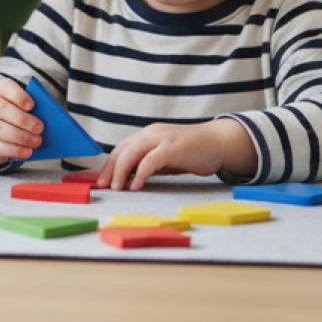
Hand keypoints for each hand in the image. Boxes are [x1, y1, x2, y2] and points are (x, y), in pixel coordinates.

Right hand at [0, 78, 41, 166]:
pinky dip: (15, 150)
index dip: (19, 96)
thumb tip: (45, 117)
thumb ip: (29, 108)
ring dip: (21, 137)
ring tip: (36, 141)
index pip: (5, 87)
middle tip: (40, 128)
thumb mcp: (17, 106)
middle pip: (1, 109)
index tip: (32, 105)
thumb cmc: (10, 116)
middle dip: (23, 120)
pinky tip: (27, 152)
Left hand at [100, 118, 257, 190]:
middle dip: (110, 169)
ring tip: (117, 188)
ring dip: (121, 171)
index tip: (102, 180)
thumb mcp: (165, 159)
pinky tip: (136, 186)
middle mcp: (151, 133)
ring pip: (132, 153)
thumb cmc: (192, 152)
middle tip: (104, 186)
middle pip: (122, 150)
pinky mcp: (172, 147)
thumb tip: (129, 178)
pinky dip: (141, 174)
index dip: (110, 165)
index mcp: (148, 135)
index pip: (121, 148)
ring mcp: (162, 138)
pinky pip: (150, 160)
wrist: (218, 142)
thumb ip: (148, 164)